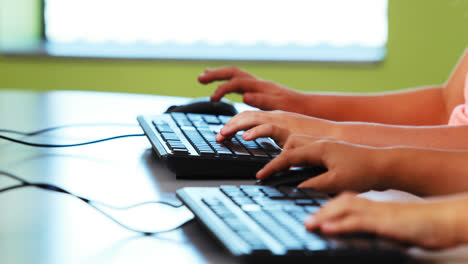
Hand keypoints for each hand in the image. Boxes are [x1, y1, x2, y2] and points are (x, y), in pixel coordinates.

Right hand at [198, 67, 305, 111]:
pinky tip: (223, 85)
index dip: (222, 89)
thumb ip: (261, 100)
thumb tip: (244, 96)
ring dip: (219, 74)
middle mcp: (258, 82)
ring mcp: (258, 84)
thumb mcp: (278, 106)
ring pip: (235, 75)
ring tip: (204, 76)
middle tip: (200, 78)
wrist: (306, 106)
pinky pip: (239, 81)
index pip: (236, 83)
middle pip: (233, 72)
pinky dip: (228, 81)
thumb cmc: (293, 109)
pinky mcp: (258, 89)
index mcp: (260, 86)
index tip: (212, 100)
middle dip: (215, 74)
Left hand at [216, 110, 335, 146]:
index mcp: (276, 118)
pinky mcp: (289, 128)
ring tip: (223, 135)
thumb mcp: (292, 140)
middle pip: (246, 115)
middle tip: (218, 137)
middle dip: (229, 125)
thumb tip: (269, 155)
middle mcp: (276, 116)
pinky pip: (269, 128)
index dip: (233, 125)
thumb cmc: (316, 142)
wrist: (337, 138)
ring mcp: (282, 120)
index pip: (249, 116)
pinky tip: (246, 138)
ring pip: (253, 118)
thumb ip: (279, 143)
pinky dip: (256, 132)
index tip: (222, 135)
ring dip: (235, 126)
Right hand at [257, 136, 387, 192]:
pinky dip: (299, 156)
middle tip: (271, 173)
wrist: (385, 165)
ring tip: (285, 170)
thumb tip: (295, 187)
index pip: (288, 157)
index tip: (261, 175)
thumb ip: (313, 185)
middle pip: (290, 144)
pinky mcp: (331, 150)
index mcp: (318, 148)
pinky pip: (308, 148)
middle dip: (278, 158)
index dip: (272, 167)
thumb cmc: (363, 172)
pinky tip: (303, 168)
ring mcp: (326, 144)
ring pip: (299, 144)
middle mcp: (320, 142)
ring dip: (288, 155)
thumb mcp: (336, 182)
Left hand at [305, 192, 466, 248]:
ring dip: (325, 215)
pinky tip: (327, 228)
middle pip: (342, 202)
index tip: (316, 215)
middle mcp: (375, 207)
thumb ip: (380, 231)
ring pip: (345, 209)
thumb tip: (364, 237)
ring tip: (309, 223)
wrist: (447, 219)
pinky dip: (340, 224)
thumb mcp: (397, 229)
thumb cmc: (426, 226)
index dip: (330, 207)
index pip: (348, 202)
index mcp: (377, 208)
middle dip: (322, 210)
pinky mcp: (385, 223)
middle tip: (307, 219)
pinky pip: (359, 221)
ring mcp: (379, 213)